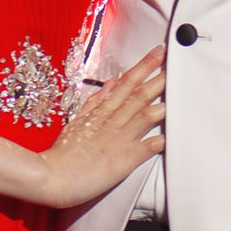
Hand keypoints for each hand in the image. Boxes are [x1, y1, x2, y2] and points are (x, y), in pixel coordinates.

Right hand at [37, 47, 166, 206]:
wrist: (51, 177)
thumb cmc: (63, 154)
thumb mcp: (77, 121)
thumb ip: (95, 102)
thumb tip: (111, 83)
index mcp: (102, 112)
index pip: (126, 83)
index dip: (144, 66)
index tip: (158, 53)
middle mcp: (112, 122)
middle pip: (139, 95)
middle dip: (158, 79)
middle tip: (175, 65)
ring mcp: (118, 140)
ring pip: (144, 117)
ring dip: (161, 106)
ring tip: (178, 96)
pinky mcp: (122, 160)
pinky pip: (144, 149)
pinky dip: (157, 142)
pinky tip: (169, 136)